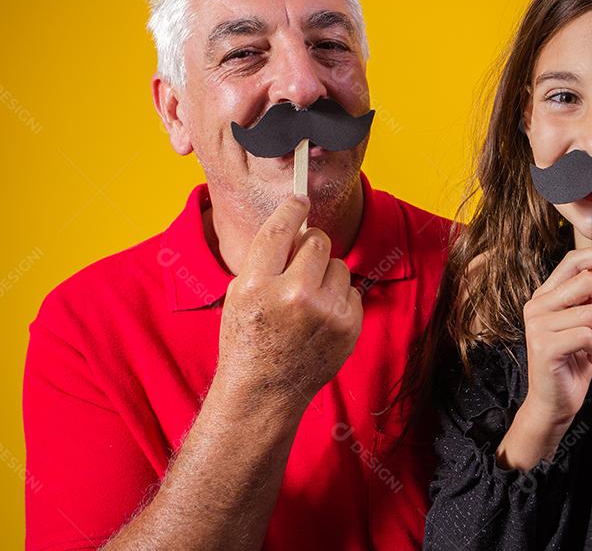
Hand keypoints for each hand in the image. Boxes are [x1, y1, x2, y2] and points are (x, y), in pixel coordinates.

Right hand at [216, 194, 363, 410]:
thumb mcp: (239, 295)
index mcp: (257, 285)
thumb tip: (296, 226)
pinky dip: (339, 298)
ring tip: (308, 299)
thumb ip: (265, 261)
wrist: (265, 392)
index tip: (300, 199)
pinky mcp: (348, 326)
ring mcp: (326, 312)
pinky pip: (352, 290)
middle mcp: (294, 295)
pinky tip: (320, 317)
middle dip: (312, 245)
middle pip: (318, 241)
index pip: (280, 231)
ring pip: (339, 265)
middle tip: (302, 260)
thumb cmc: (247, 340)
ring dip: (326, 274)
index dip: (292, 209)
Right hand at [496, 247, 591, 469]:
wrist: (554, 404)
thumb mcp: (585, 325)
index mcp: (545, 297)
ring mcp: (538, 326)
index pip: (571, 262)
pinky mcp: (544, 347)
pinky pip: (588, 335)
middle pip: (587, 281)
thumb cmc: (572, 365)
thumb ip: (591, 298)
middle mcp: (537, 306)